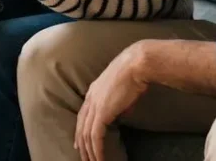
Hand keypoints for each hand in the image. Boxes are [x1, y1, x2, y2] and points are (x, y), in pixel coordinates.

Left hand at [76, 42, 150, 160]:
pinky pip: (95, 136)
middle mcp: (90, 98)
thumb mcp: (123, 90)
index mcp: (93, 91)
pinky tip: (99, 158)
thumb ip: (119, 103)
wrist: (136, 64)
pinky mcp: (102, 112)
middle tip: (84, 158)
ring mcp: (94, 105)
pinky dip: (96, 149)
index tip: (79, 143)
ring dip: (89, 151)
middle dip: (81, 145)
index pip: (82, 115)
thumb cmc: (134, 73)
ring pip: (86, 134)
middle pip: (80, 127)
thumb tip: (122, 112)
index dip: (80, 130)